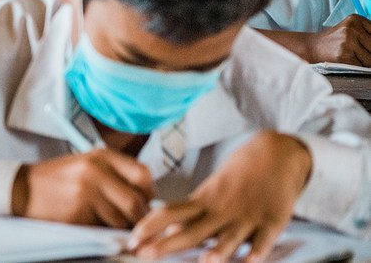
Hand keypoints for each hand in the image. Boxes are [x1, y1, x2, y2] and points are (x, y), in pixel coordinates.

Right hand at [11, 149, 153, 227]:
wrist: (21, 189)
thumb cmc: (56, 180)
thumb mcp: (86, 165)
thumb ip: (114, 175)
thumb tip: (145, 198)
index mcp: (101, 155)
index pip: (143, 174)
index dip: (149, 193)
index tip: (144, 203)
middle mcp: (96, 170)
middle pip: (136, 201)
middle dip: (139, 218)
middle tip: (134, 224)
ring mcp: (86, 191)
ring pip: (121, 218)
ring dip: (121, 227)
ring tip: (109, 224)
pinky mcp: (77, 211)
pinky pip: (102, 227)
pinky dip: (103, 231)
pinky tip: (92, 224)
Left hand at [130, 131, 311, 261]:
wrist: (275, 154)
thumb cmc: (237, 177)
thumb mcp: (210, 191)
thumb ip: (192, 213)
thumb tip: (167, 230)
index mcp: (203, 201)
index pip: (169, 213)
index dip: (148, 227)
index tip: (130, 240)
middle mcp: (221, 211)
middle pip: (191, 231)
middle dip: (167, 245)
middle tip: (144, 254)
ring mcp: (247, 216)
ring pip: (229, 238)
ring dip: (218, 251)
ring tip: (205, 262)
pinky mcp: (273, 221)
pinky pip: (265, 239)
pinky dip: (258, 250)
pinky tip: (251, 260)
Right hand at [306, 14, 370, 65]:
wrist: (311, 47)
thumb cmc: (335, 40)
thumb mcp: (350, 29)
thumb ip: (367, 34)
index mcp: (355, 19)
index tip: (368, 47)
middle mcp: (352, 29)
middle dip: (370, 53)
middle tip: (360, 52)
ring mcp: (347, 42)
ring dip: (366, 62)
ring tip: (355, 57)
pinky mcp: (343, 55)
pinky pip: (362, 66)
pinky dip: (359, 67)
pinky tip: (350, 61)